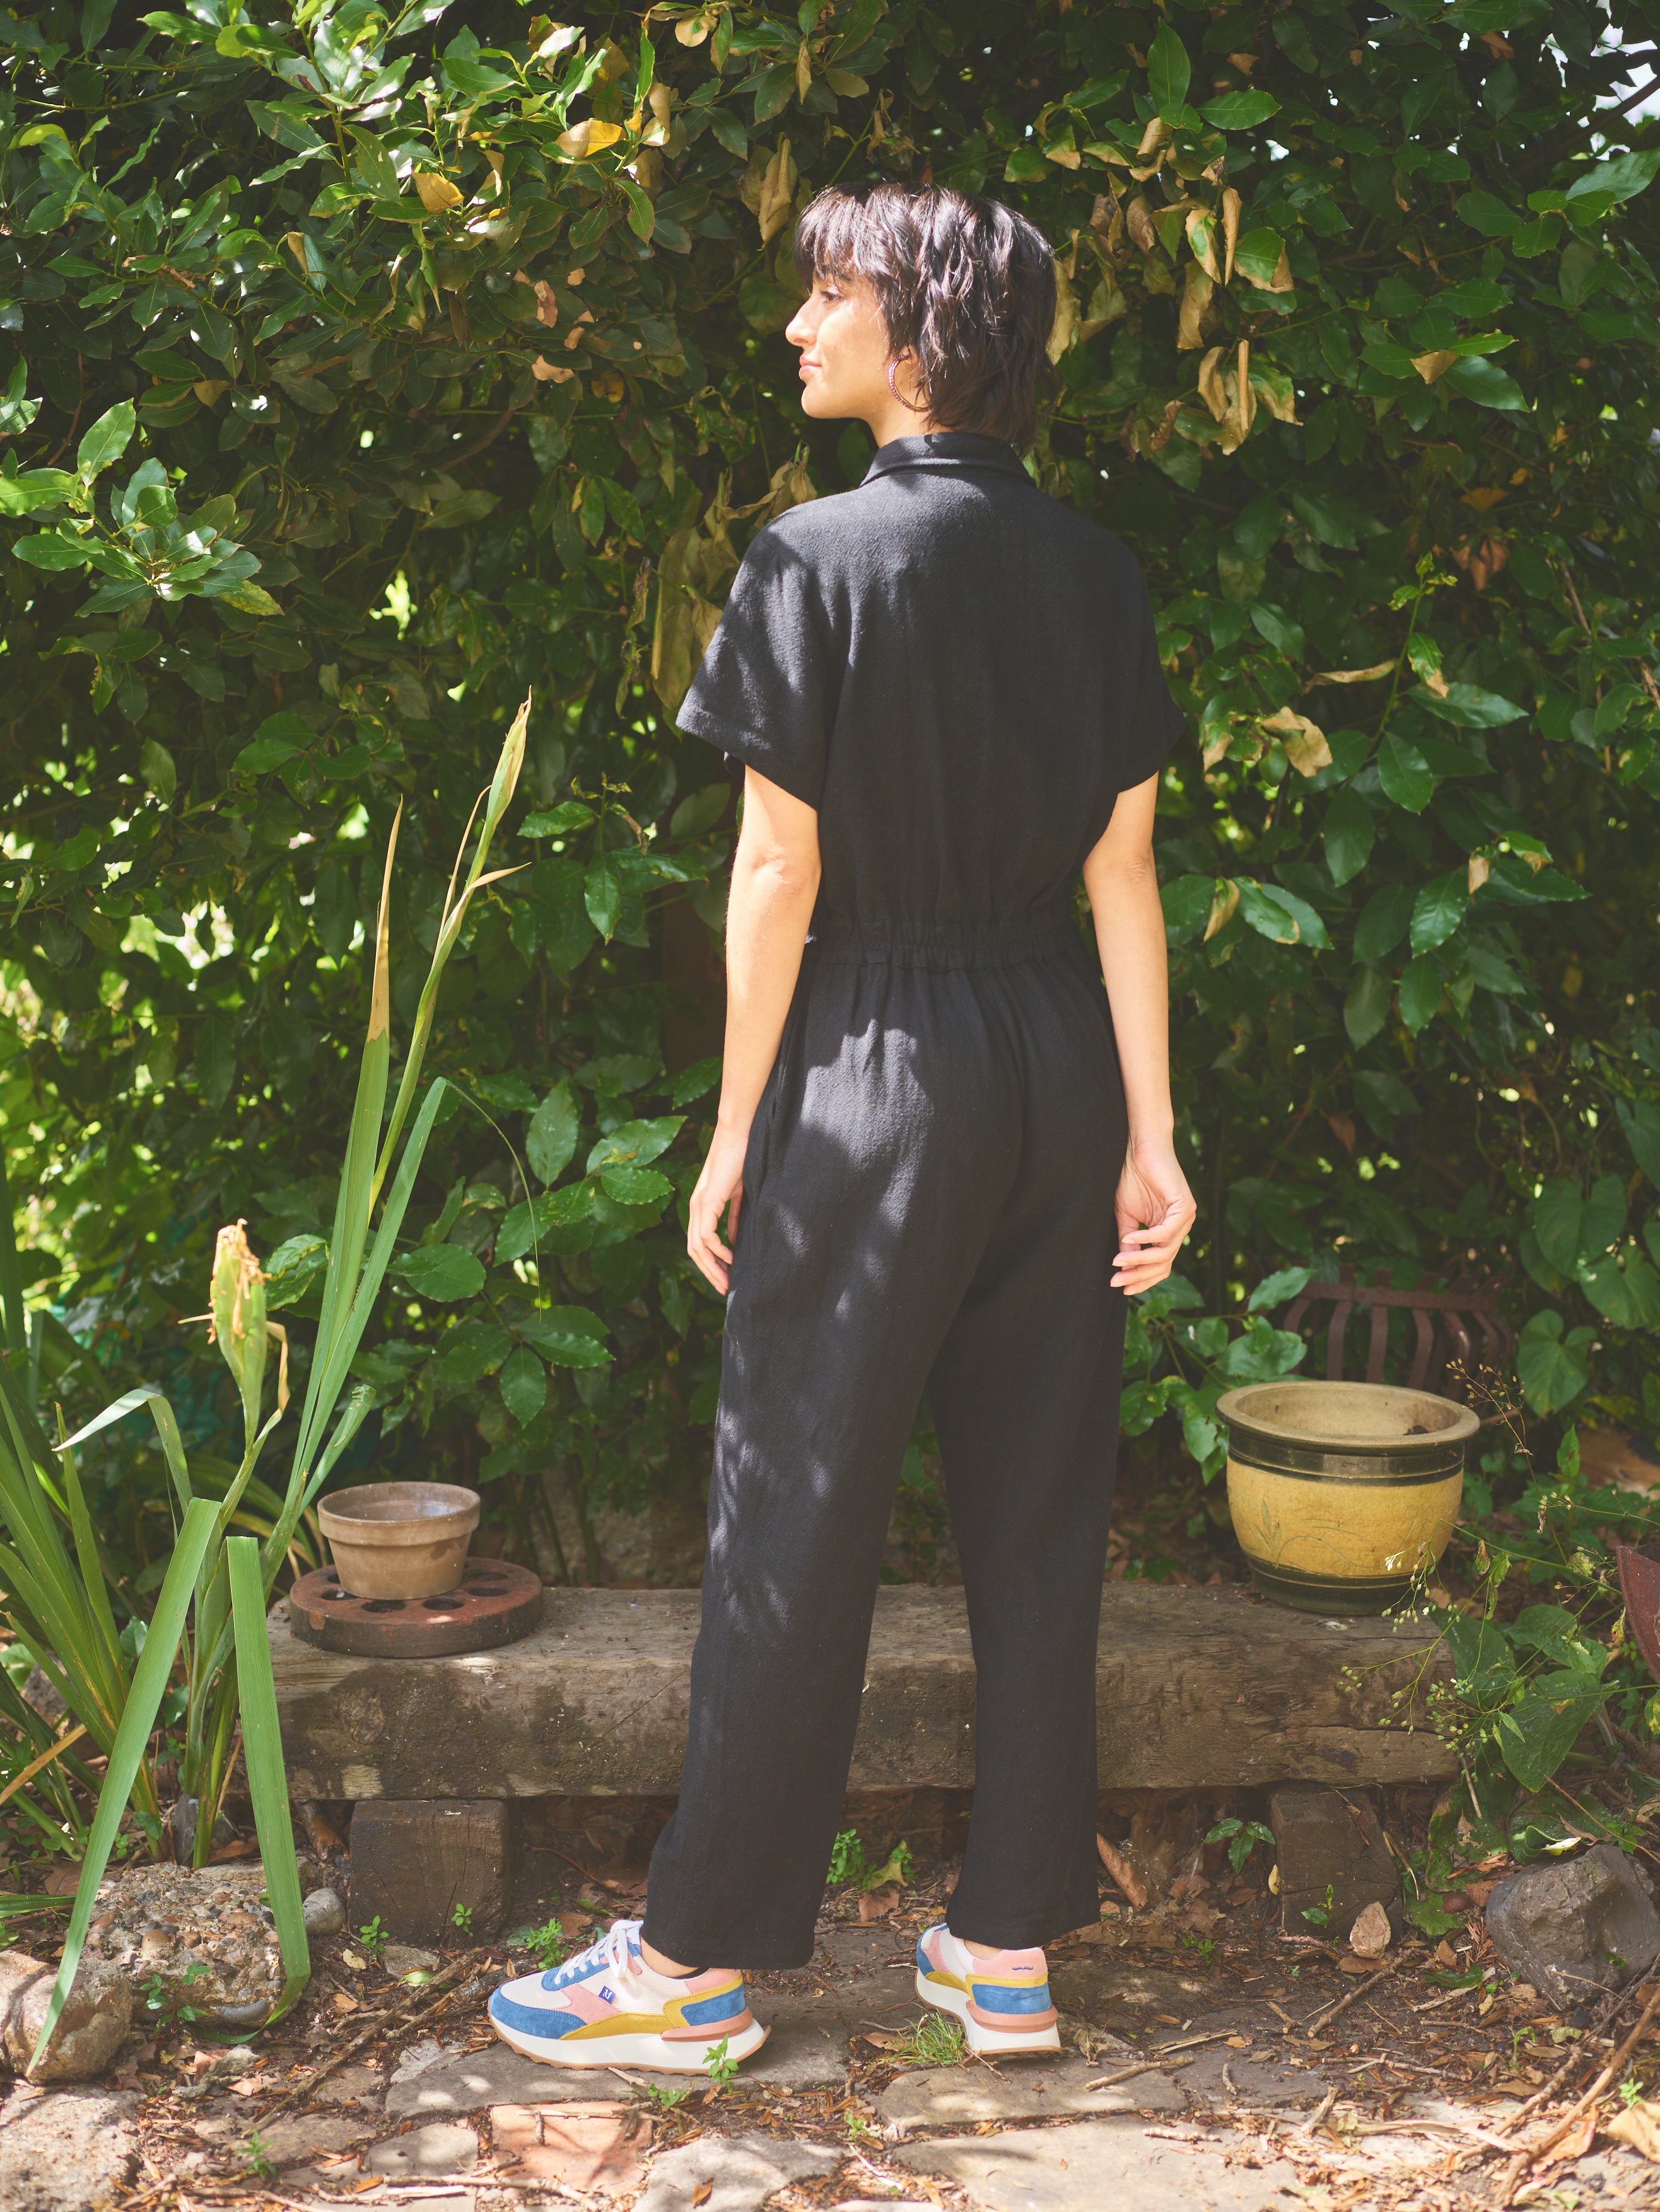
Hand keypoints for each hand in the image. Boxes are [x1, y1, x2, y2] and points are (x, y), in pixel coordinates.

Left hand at [687, 1119, 751, 1292]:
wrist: (739, 1134)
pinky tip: (731, 1259)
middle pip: (694, 1250)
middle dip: (709, 1272)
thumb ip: (734, 1217)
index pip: (700, 1242)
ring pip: (697, 1247)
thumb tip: (733, 1241)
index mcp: (702, 1206)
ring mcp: (699, 1205)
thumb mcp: (739, 1195)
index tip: (726, 1278)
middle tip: (725, 1289)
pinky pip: (707, 1235)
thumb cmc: (742, 1158)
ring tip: (727, 1282)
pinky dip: (717, 1250)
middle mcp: (695, 1207)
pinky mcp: (707, 1201)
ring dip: (712, 1268)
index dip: (710, 1263)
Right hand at [1112, 1140, 1195, 1293]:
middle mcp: (1181, 1228)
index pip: (1161, 1265)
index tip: (1120, 1288)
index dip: (1142, 1279)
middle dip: (1139, 1275)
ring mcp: (1186, 1218)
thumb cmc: (1132, 1178)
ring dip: (1139, 1260)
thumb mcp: (1126, 1217)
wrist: (1138, 1149)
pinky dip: (1146, 1239)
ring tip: (1117, 1261)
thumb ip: (1128, 1241)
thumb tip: (1123, 1266)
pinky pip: (1166, 1233)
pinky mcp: (1185, 1207)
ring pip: (1165, 1252)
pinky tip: (1129, 1238)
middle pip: (1164, 1263)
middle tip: (1116, 1281)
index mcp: (1169, 1231)